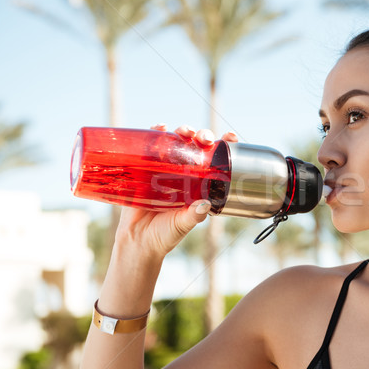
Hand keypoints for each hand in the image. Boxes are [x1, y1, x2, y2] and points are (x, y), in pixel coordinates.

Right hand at [113, 124, 238, 260]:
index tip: (231, 137)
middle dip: (203, 136)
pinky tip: (160, 127)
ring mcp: (165, 170)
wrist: (137, 241)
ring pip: (178, 142)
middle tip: (204, 139)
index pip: (216, 161)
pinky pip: (152, 147)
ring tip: (185, 132)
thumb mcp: (182, 225)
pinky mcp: (145, 169)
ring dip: (183, 131)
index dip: (225, 147)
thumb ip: (193, 216)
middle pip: (198, 147)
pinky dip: (156, 133)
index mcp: (199, 185)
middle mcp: (185, 174)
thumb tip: (204, 204)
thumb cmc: (165, 235)